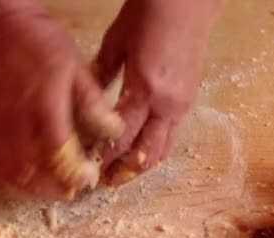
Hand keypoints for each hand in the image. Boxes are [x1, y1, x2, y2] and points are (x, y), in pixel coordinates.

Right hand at [0, 6, 121, 197]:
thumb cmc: (38, 42)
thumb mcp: (76, 66)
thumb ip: (93, 102)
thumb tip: (113, 130)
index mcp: (45, 109)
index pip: (62, 156)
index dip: (77, 175)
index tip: (88, 178)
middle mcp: (17, 124)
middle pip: (33, 175)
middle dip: (54, 189)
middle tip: (68, 187)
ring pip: (8, 175)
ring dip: (28, 188)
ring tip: (44, 184)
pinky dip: (0, 174)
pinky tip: (14, 171)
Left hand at [94, 0, 223, 184]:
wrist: (187, 1)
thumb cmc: (147, 16)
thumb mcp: (115, 44)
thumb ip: (100, 78)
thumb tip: (85, 103)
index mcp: (145, 90)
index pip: (120, 137)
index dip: (103, 157)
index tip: (87, 169)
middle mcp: (167, 103)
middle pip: (146, 153)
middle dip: (123, 172)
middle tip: (103, 182)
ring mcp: (181, 103)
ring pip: (163, 148)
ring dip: (141, 164)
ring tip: (119, 173)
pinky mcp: (188, 99)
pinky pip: (170, 134)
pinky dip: (153, 147)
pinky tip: (137, 149)